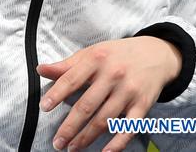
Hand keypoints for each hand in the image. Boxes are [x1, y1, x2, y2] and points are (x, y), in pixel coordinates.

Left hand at [36, 36, 181, 150]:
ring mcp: (128, 91)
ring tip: (73, 148)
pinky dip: (117, 143)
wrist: (155, 54)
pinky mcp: (142, 105)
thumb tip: (40, 70)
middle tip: (57, 141)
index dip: (57, 93)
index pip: (72, 78)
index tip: (44, 107)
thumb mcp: (91, 53)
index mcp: (96, 59)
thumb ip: (67, 65)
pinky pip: (128, 128)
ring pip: (104, 119)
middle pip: (87, 105)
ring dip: (86, 137)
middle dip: (70, 126)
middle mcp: (112, 74)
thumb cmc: (117, 54)